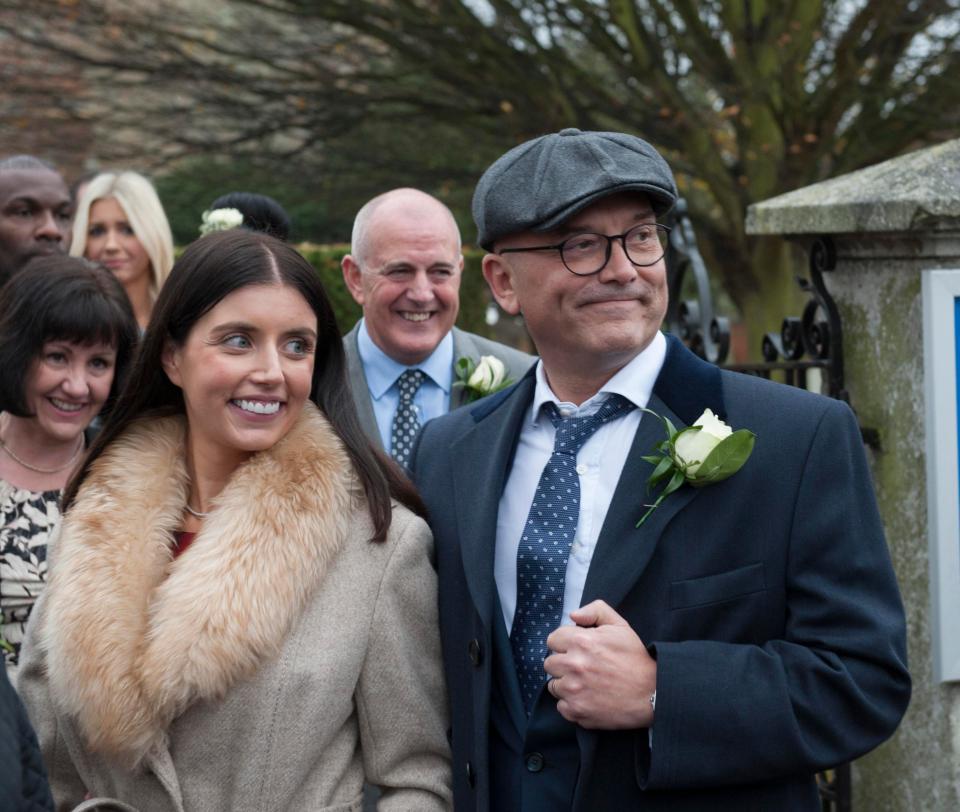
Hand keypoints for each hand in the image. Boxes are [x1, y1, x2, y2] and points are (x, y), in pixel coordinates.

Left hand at [544, 599, 655, 728]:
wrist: (652, 693)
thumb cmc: (635, 659)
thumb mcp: (620, 626)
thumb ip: (595, 611)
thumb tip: (573, 615)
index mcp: (581, 641)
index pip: (553, 640)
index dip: (564, 644)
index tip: (576, 650)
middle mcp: (574, 665)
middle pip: (549, 663)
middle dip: (563, 664)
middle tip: (581, 668)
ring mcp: (574, 690)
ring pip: (553, 685)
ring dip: (566, 684)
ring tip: (585, 684)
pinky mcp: (577, 711)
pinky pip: (561, 706)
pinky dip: (572, 704)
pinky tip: (588, 698)